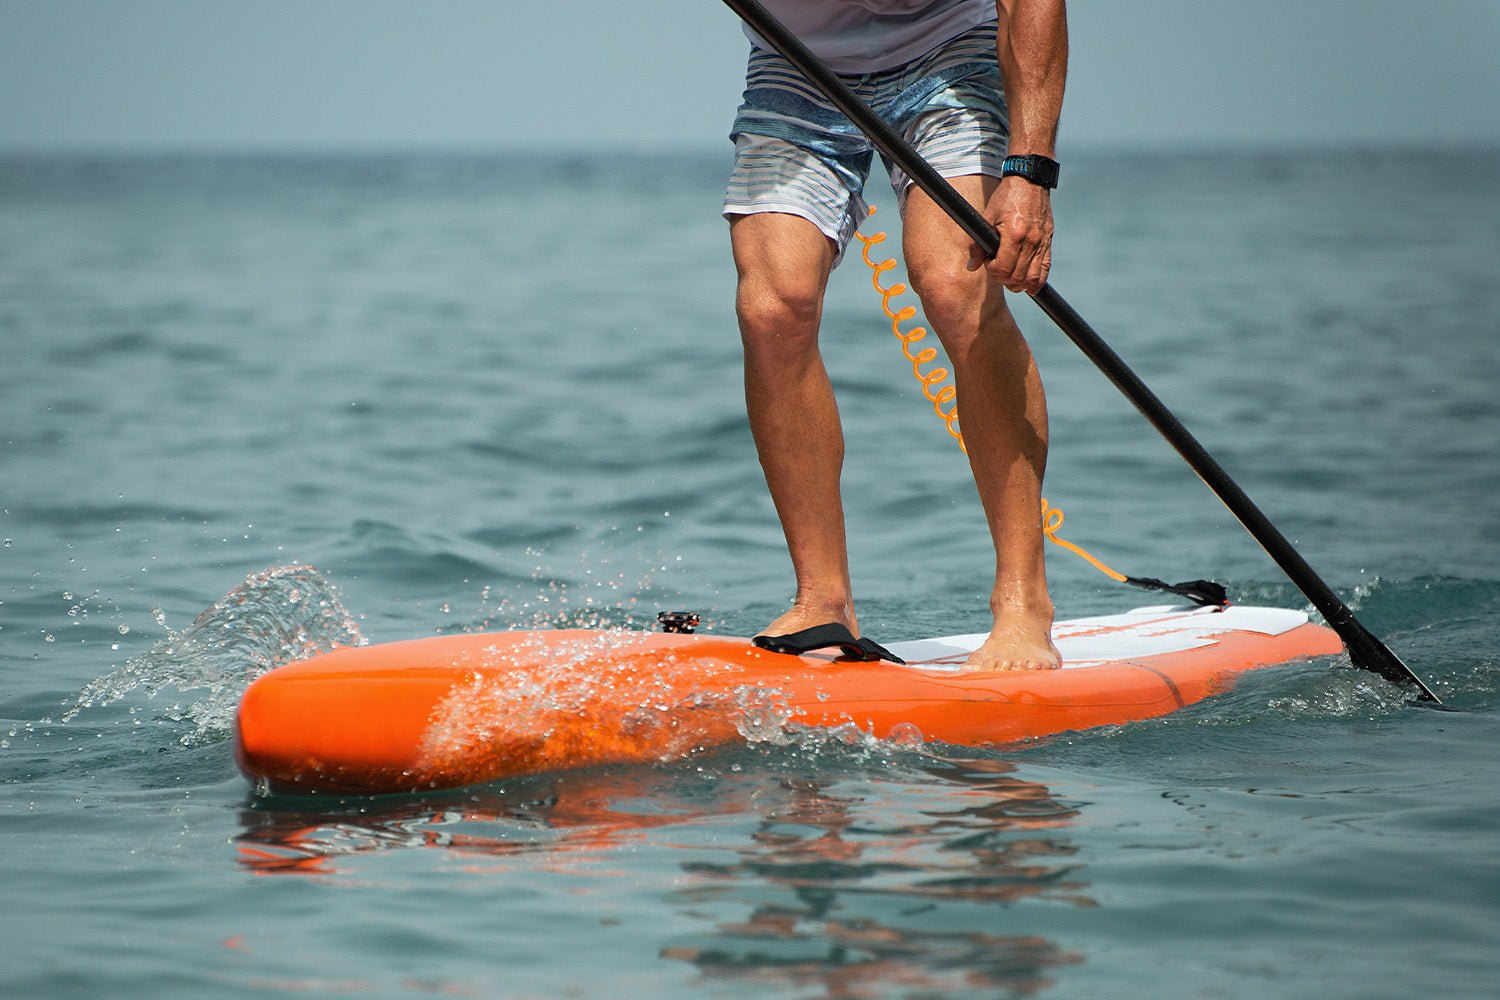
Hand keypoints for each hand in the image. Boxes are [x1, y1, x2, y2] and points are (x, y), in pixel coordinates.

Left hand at [967, 176, 1053, 294]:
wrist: (1030, 181)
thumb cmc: (1006, 197)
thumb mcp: (986, 217)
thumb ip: (978, 244)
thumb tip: (972, 266)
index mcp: (1014, 234)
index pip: (1003, 269)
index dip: (993, 271)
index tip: (989, 263)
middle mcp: (1031, 241)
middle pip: (1017, 278)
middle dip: (1003, 279)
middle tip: (997, 269)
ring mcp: (1042, 243)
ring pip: (1032, 279)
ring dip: (1019, 285)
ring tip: (1009, 278)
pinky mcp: (1048, 242)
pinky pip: (1045, 270)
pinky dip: (1037, 282)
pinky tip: (1028, 286)